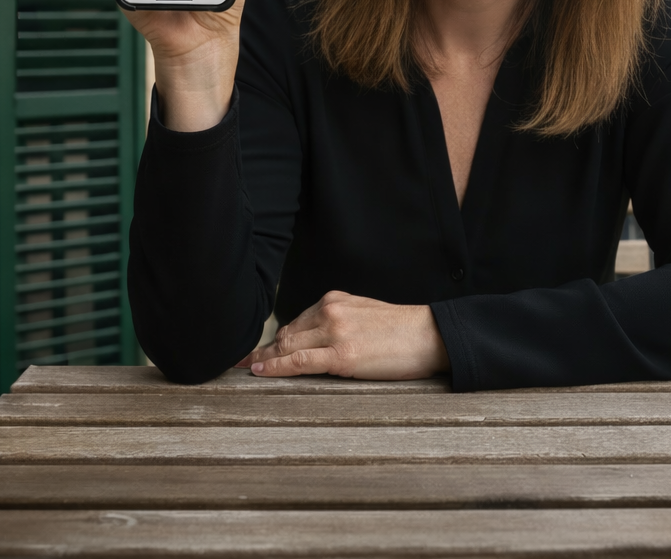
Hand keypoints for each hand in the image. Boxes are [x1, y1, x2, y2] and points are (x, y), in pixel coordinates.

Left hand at [237, 290, 449, 379]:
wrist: (429, 334)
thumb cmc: (400, 329)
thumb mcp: (363, 313)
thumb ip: (336, 320)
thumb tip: (312, 339)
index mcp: (334, 299)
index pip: (295, 322)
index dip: (274, 339)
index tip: (255, 349)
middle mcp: (330, 311)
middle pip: (286, 334)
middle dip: (264, 350)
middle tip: (240, 361)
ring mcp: (335, 332)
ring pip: (288, 347)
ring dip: (264, 359)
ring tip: (245, 369)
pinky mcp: (342, 356)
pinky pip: (300, 363)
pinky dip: (275, 367)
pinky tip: (260, 371)